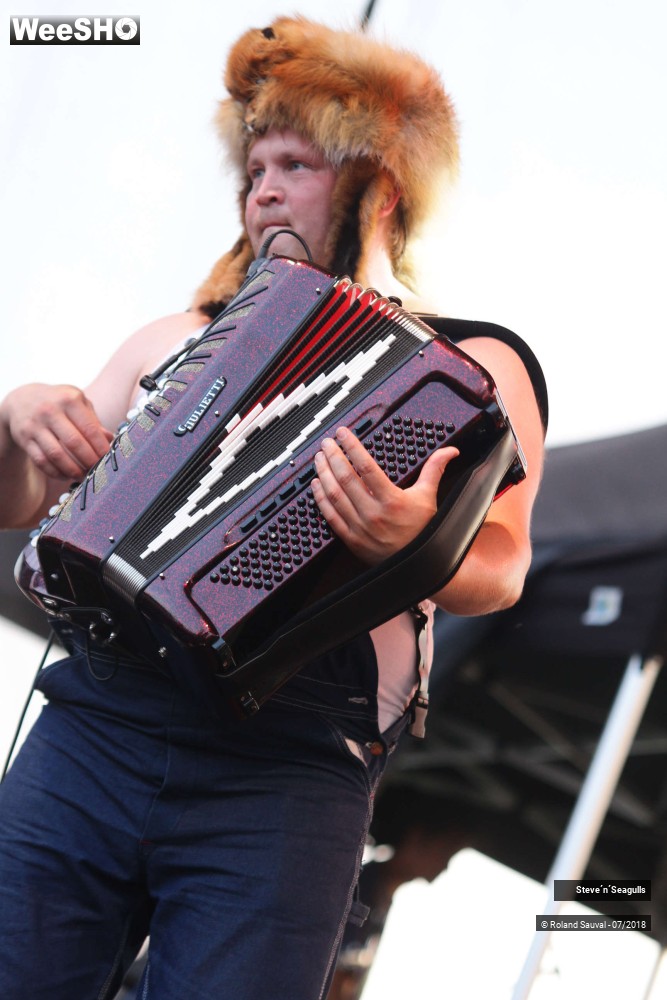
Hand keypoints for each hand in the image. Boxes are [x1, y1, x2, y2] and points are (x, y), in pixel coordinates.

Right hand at [3, 383, 113, 478]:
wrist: (21, 399)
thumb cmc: (58, 402)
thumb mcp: (76, 402)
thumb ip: (93, 420)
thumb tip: (109, 439)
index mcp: (69, 399)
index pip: (89, 428)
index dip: (100, 446)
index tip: (108, 458)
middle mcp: (50, 410)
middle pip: (74, 443)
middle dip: (88, 460)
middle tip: (97, 470)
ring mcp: (35, 425)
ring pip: (56, 454)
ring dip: (72, 469)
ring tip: (82, 476)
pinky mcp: (24, 438)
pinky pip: (41, 461)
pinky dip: (55, 472)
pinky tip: (65, 475)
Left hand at [311, 426, 458, 564]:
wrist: (418, 566)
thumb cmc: (423, 531)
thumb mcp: (429, 497)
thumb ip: (434, 469)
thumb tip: (449, 451)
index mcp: (392, 500)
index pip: (365, 466)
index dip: (351, 446)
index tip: (343, 434)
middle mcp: (373, 513)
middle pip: (345, 478)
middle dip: (333, 456)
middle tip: (327, 442)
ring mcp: (360, 527)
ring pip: (334, 495)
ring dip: (324, 473)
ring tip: (319, 458)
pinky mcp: (351, 539)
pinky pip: (330, 516)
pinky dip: (321, 498)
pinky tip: (316, 485)